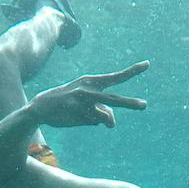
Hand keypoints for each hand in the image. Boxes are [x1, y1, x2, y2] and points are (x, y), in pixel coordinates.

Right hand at [29, 62, 148, 128]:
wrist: (41, 107)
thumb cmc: (67, 103)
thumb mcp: (86, 103)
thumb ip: (102, 110)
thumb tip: (111, 123)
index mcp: (92, 81)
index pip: (116, 77)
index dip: (132, 71)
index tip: (147, 64)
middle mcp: (89, 89)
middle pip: (114, 99)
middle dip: (130, 103)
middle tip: (145, 106)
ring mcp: (82, 101)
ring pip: (105, 116)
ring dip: (108, 121)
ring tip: (102, 120)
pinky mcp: (76, 112)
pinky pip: (93, 122)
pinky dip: (89, 122)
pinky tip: (76, 117)